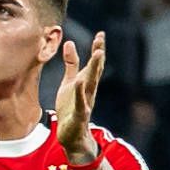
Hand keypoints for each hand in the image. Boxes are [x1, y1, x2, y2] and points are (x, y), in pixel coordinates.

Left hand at [49, 29, 107, 152]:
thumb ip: (71, 64)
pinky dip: (80, 92)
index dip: (97, 49)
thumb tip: (70, 42)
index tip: (101, 34)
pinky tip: (80, 82)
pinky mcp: (80, 114)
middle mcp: (89, 90)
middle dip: (98, 56)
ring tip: (97, 55)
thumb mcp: (69, 82)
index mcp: (87, 82)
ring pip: (91, 83)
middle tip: (100, 41)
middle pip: (95, 71)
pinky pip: (81, 102)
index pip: (94, 64)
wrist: (72, 134)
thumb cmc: (71, 107)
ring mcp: (86, 102)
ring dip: (94, 70)